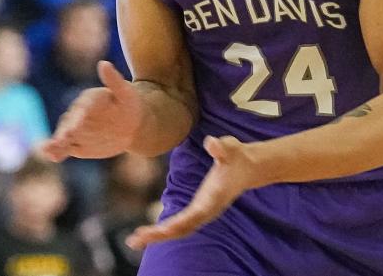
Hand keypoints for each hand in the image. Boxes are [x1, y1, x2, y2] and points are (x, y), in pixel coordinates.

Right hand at [40, 61, 142, 161]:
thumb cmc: (129, 104)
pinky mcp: (76, 143)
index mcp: (89, 99)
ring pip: (64, 135)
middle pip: (70, 122)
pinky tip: (50, 155)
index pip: (84, 106)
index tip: (81, 119)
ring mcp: (76, 129)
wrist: (131, 124)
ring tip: (50, 148)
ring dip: (57, 141)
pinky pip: (64, 148)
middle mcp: (79, 114)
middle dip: (67, 130)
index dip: (81, 113)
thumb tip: (103, 63)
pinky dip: (56, 151)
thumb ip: (113, 79)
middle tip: (64, 137)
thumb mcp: (125, 92)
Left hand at [126, 135, 256, 249]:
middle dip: (159, 235)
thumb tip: (211, 142)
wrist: (248, 167)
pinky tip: (148, 234)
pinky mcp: (198, 211)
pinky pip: (179, 226)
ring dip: (157, 236)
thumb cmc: (237, 156)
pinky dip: (163, 231)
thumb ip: (221, 147)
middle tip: (134, 240)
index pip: (193, 215)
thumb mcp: (230, 147)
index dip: (178, 223)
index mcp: (212, 199)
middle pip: (181, 229)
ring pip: (178, 231)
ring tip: (134, 241)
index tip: (162, 230)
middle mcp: (207, 211)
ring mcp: (202, 213)